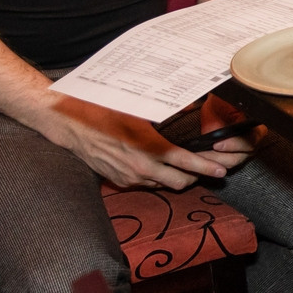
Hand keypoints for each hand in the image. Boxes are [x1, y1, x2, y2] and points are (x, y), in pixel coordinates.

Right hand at [41, 97, 234, 189]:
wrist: (72, 128)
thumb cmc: (104, 113)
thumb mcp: (137, 109)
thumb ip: (164, 112)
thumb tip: (190, 107)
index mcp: (148, 147)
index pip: (185, 162)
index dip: (206, 168)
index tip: (221, 171)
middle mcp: (142, 167)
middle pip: (180, 182)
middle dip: (196, 177)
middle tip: (207, 168)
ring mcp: (131, 178)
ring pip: (164, 185)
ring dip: (177, 178)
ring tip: (186, 168)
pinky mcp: (121, 183)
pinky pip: (147, 184)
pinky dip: (157, 178)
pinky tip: (160, 167)